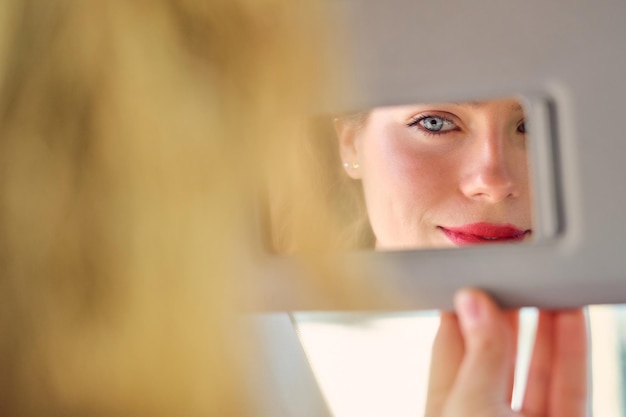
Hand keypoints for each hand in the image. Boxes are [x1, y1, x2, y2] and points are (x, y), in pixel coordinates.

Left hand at [424, 288, 587, 416]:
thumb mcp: (471, 405)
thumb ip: (478, 355)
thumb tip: (472, 301)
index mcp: (447, 409)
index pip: (449, 348)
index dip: (460, 311)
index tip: (472, 277)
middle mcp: (484, 414)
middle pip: (496, 356)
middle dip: (505, 313)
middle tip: (512, 276)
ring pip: (536, 369)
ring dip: (544, 326)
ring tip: (545, 289)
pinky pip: (569, 386)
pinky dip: (572, 350)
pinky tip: (571, 317)